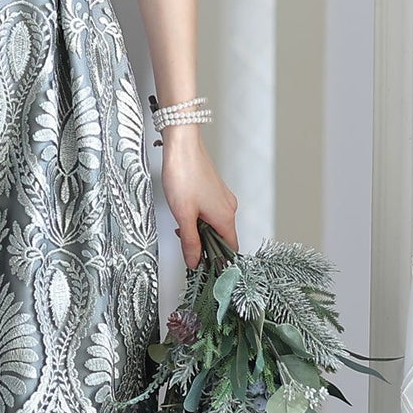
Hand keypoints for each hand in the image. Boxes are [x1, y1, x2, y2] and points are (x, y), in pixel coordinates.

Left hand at [157, 125, 238, 269]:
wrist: (182, 144)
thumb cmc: (183, 174)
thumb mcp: (183, 214)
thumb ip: (190, 241)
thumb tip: (195, 261)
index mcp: (225, 217)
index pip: (230, 249)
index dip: (218, 261)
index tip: (205, 268)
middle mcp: (228, 207)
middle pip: (222, 237)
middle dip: (205, 245)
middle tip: (187, 248)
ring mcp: (222, 197)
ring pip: (215, 224)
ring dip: (200, 230)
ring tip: (181, 228)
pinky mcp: (214, 189)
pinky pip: (211, 211)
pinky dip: (199, 217)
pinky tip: (184, 213)